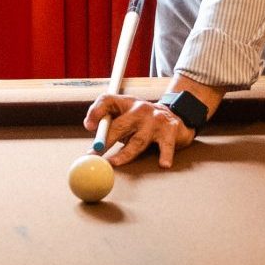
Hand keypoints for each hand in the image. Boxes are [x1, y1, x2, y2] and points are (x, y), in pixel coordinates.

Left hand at [82, 91, 200, 167]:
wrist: (175, 115)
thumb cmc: (142, 120)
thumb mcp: (124, 115)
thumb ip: (107, 121)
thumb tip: (90, 129)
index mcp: (126, 103)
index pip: (107, 100)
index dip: (96, 112)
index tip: (89, 126)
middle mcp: (140, 109)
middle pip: (120, 125)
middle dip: (106, 141)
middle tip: (95, 154)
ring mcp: (155, 120)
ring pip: (138, 140)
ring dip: (125, 154)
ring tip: (114, 162)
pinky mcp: (170, 130)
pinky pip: (166, 145)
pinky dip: (165, 155)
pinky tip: (164, 164)